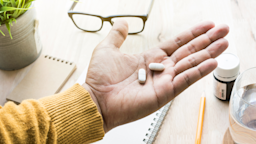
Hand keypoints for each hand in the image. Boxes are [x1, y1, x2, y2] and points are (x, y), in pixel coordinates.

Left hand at [83, 20, 228, 132]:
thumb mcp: (108, 49)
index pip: (177, 43)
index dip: (192, 34)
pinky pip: (185, 80)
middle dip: (207, 41)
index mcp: (150, 58)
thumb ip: (117, 35)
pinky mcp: (164, 93)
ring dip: (208, 54)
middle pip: (189, 52)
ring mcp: (164, 81)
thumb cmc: (100, 77)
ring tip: (224, 43)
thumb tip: (123, 22)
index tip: (207, 25)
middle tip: (224, 31)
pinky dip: (199, 71)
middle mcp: (160, 69)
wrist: (96, 99)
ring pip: (191, 64)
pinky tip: (212, 62)